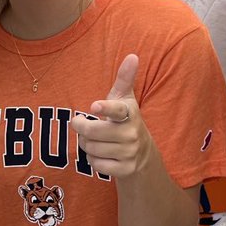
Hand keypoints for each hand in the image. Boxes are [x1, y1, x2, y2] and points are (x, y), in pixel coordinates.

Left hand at [72, 55, 153, 178]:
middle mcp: (132, 133)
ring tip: (94, 140)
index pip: (116, 109)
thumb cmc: (125, 121)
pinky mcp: (125, 170)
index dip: (105, 108)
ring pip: (92, 149)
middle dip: (82, 129)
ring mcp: (130, 153)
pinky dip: (93, 160)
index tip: (94, 106)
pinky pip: (96, 164)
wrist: (143, 155)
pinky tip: (101, 155)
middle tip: (82, 125)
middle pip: (92, 132)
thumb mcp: (125, 100)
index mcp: (129, 113)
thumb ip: (125, 78)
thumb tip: (132, 55)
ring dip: (86, 145)